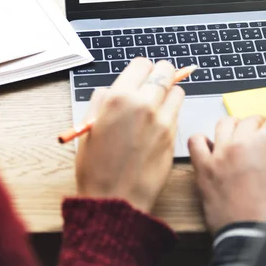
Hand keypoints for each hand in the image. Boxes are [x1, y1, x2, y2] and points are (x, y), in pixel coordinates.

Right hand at [76, 58, 184, 212]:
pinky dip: (171, 112)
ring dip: (169, 93)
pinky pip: (178, 112)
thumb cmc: (96, 168)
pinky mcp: (174, 135)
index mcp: (119, 98)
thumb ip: (101, 102)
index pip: (142, 64)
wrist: (115, 200)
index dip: (141, 70)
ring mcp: (162, 120)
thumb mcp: (88, 128)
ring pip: (177, 90)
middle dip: (160, 74)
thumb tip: (111, 90)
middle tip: (154, 83)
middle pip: (165, 71)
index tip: (139, 76)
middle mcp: (144, 104)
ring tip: (157, 105)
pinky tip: (158, 124)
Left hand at [189, 116, 265, 233]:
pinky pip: (195, 142)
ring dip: (233, 127)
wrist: (257, 238)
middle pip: (250, 120)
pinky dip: (201, 141)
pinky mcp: (204, 169)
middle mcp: (243, 142)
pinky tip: (209, 147)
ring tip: (236, 137)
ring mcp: (221, 154)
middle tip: (259, 136)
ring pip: (224, 123)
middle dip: (258, 126)